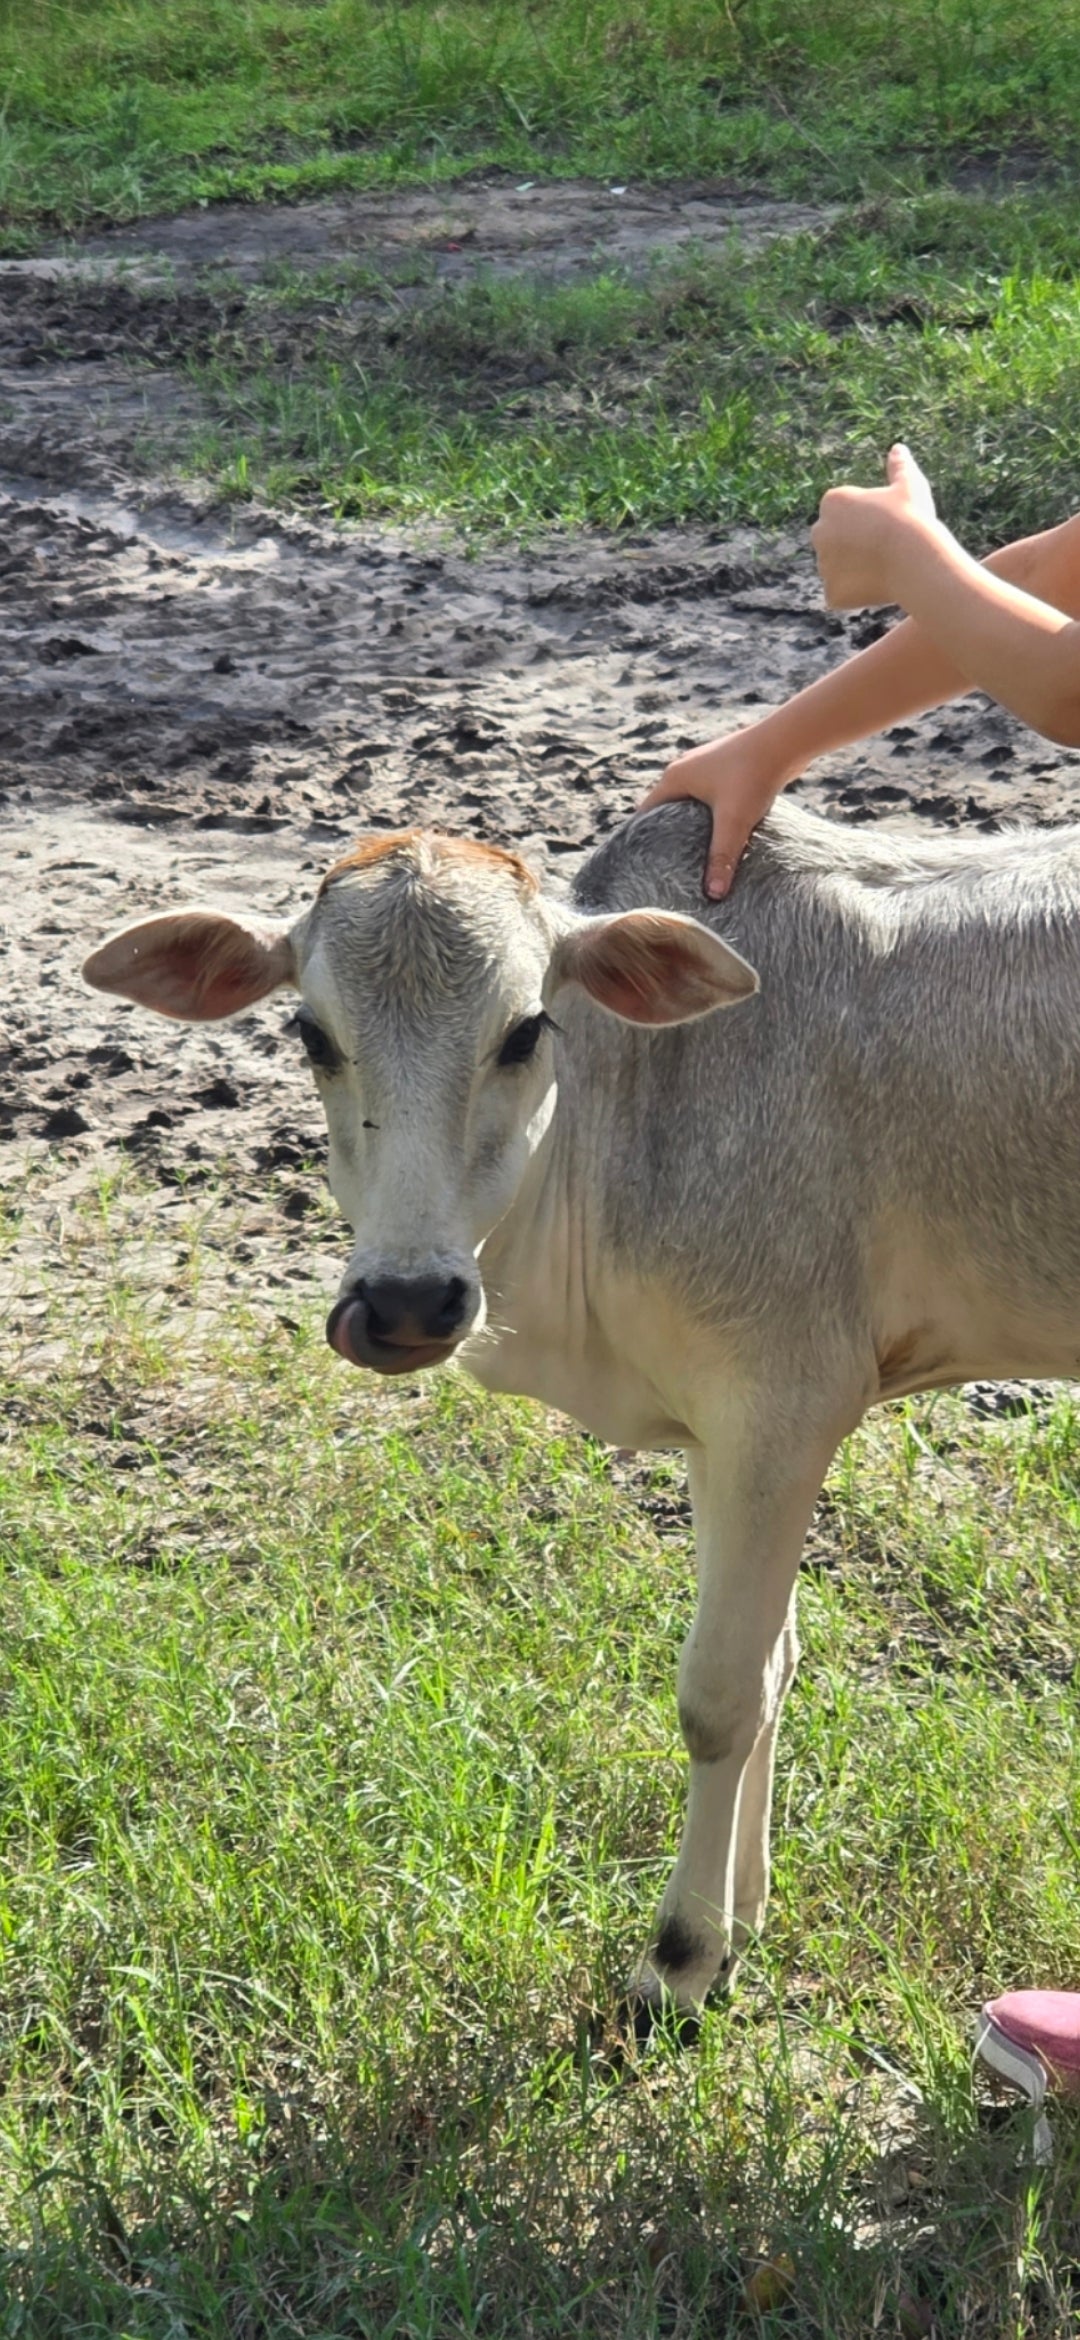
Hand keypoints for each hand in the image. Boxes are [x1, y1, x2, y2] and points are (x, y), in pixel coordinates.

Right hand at [637, 724, 791, 897]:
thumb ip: (721, 857)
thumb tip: (713, 895)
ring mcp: (706, 766)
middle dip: (670, 836)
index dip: (644, 839)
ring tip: (697, 854)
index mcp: (675, 778)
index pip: (646, 813)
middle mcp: (685, 769)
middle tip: (672, 866)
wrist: (785, 741)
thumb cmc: (753, 776)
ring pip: (691, 803)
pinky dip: (712, 815)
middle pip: (667, 809)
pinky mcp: (727, 768)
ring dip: (693, 826)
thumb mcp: (734, 821)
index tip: (646, 864)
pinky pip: (711, 797)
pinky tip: (724, 832)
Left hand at [811, 443, 939, 609]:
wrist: (913, 558)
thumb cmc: (912, 517)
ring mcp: (823, 564)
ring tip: (883, 570)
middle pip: (834, 541)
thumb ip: (899, 467)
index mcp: (833, 502)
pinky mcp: (831, 592)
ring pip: (837, 569)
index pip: (843, 514)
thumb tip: (898, 448)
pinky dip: (853, 595)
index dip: (866, 522)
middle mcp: (820, 531)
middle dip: (852, 546)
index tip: (886, 526)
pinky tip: (876, 588)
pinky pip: (839, 595)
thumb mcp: (910, 486)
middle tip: (883, 550)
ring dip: (853, 571)